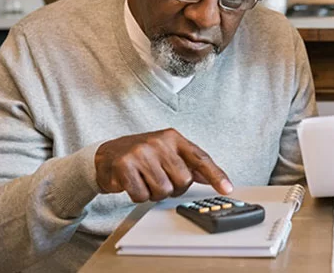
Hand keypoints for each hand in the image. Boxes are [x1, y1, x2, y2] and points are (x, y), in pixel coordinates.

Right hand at [95, 128, 232, 202]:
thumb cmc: (143, 155)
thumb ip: (191, 164)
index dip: (216, 175)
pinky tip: (132, 183)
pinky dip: (138, 195)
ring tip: (145, 180)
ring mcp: (141, 152)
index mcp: (174, 138)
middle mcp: (159, 142)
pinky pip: (141, 195)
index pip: (200, 158)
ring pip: (163, 190)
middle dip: (173, 188)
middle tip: (160, 180)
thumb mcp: (168, 152)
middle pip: (183, 181)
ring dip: (154, 193)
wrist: (107, 154)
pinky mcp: (124, 165)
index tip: (227, 189)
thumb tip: (215, 179)